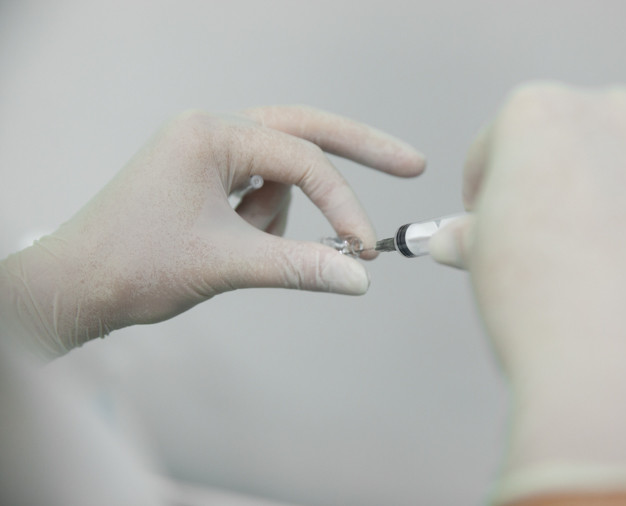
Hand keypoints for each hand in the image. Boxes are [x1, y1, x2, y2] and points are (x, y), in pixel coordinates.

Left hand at [0, 106, 424, 358]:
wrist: (76, 286)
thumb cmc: (135, 265)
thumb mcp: (227, 263)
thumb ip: (301, 266)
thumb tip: (361, 279)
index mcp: (210, 134)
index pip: (301, 160)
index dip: (341, 204)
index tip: (366, 249)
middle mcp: (211, 130)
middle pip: (304, 130)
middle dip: (357, 151)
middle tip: (411, 164)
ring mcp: (208, 151)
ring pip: (280, 173)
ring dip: (279, 217)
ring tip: (235, 251)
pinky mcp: (206, 176)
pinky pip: (259, 191)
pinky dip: (264, 220)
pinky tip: (229, 245)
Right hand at [431, 83, 625, 503]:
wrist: (623, 366)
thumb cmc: (538, 304)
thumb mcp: (479, 256)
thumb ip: (470, 232)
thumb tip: (459, 239)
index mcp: (539, 113)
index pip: (498, 139)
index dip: (484, 183)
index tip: (484, 215)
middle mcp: (615, 114)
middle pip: (571, 139)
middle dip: (553, 180)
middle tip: (543, 236)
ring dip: (612, 200)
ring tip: (597, 265)